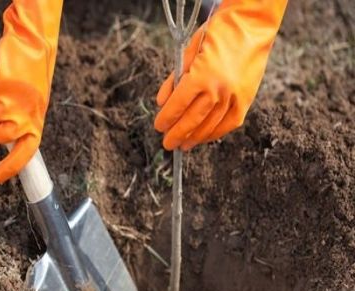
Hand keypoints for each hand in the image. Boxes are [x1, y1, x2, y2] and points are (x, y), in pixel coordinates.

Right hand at [0, 0, 63, 183]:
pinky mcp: (2, 84)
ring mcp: (14, 102)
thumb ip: (21, 121)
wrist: (34, 45)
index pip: (25, 154)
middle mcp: (27, 116)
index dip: (10, 169)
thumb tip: (4, 137)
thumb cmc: (32, 77)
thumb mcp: (32, 104)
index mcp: (36, 124)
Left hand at [155, 0, 287, 150]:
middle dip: (177, 134)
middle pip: (192, 120)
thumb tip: (162, 102)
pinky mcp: (247, 99)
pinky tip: (205, 138)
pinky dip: (216, 133)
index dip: (166, 119)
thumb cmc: (217, 33)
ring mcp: (234, 97)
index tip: (159, 127)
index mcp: (201, 76)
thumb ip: (174, 79)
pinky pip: (230, 123)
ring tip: (184, 145)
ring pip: (210, 126)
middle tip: (168, 144)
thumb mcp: (188, 51)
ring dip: (195, 138)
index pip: (178, 105)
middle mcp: (218, 90)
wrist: (253, 24)